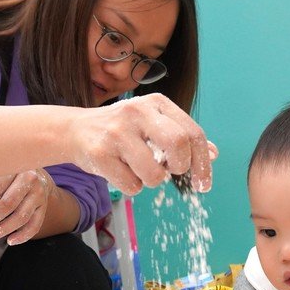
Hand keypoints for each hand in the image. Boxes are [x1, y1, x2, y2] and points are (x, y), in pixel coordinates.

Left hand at [0, 169, 53, 244]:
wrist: (35, 174)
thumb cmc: (6, 175)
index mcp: (13, 167)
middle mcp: (29, 179)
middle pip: (8, 204)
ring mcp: (39, 194)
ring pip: (21, 216)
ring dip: (2, 230)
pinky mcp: (43, 207)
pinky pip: (35, 225)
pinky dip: (23, 236)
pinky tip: (10, 241)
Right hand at [68, 94, 216, 195]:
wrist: (75, 130)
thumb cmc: (122, 130)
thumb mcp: (153, 123)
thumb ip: (182, 135)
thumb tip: (213, 154)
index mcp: (156, 103)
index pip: (192, 133)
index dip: (202, 163)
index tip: (203, 183)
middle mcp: (137, 112)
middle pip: (178, 144)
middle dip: (180, 166)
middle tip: (172, 172)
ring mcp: (117, 132)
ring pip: (154, 174)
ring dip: (151, 181)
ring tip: (139, 169)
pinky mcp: (100, 154)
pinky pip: (132, 186)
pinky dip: (132, 186)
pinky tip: (121, 172)